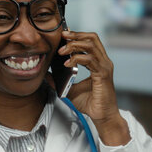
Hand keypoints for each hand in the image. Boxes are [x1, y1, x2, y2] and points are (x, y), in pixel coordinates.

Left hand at [58, 30, 129, 145]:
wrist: (102, 116)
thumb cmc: (91, 103)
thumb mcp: (70, 90)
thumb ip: (60, 81)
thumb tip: (47, 75)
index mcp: (98, 62)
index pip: (90, 41)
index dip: (77, 35)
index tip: (63, 35)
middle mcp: (103, 62)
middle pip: (92, 38)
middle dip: (76, 35)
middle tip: (62, 36)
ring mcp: (105, 67)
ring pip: (90, 45)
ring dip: (74, 45)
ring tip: (61, 51)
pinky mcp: (103, 74)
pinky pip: (89, 60)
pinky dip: (77, 58)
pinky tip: (67, 63)